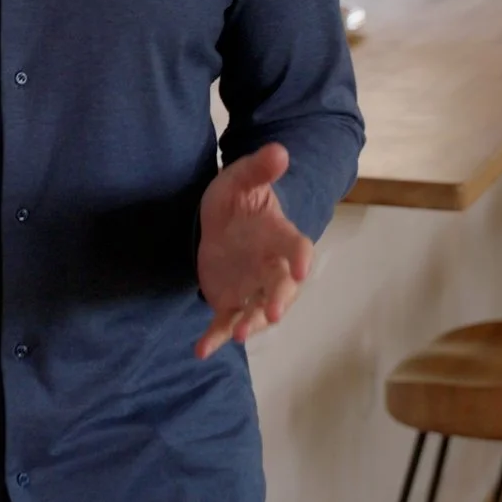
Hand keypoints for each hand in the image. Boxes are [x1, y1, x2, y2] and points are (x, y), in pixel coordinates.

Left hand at [195, 143, 313, 359]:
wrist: (223, 223)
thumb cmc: (238, 200)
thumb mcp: (241, 179)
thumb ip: (259, 168)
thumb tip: (280, 150)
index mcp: (280, 237)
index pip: (297, 248)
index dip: (301, 257)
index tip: (301, 268)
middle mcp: (272, 268)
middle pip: (281, 287)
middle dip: (280, 301)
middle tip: (275, 315)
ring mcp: (252, 288)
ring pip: (256, 311)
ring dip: (249, 325)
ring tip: (237, 336)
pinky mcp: (230, 301)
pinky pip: (224, 322)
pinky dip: (214, 338)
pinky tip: (200, 351)